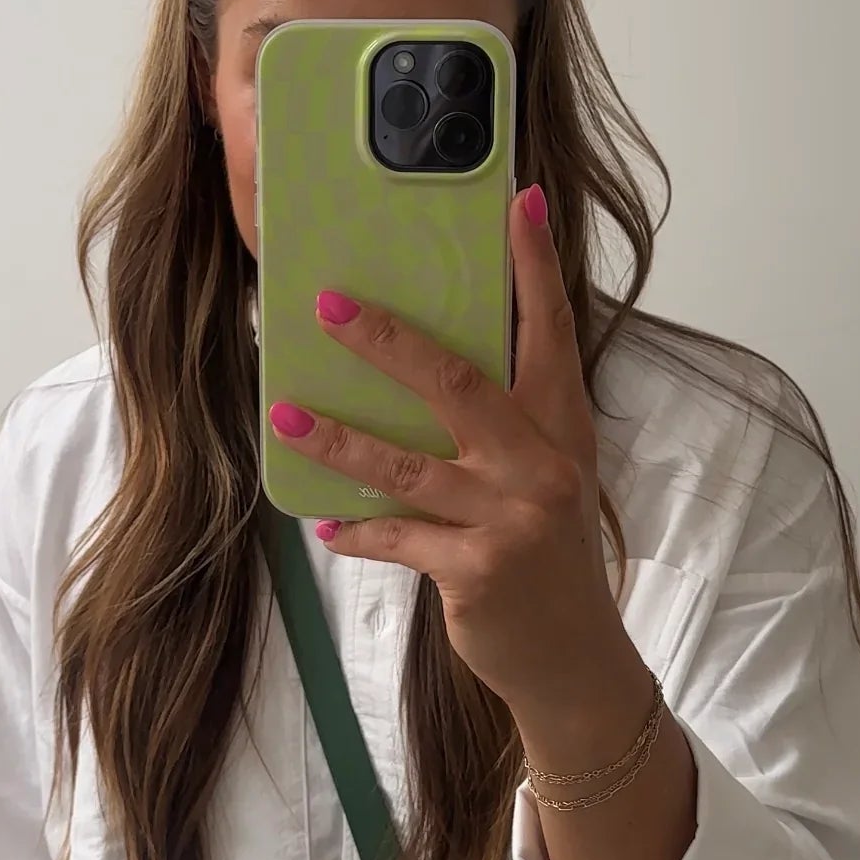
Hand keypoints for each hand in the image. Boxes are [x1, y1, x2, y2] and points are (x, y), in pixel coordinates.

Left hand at [266, 184, 649, 763]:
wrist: (575, 657)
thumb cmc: (548, 555)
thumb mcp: (545, 478)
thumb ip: (503, 425)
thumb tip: (421, 369)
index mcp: (562, 427)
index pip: (550, 329)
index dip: (533, 265)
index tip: (518, 201)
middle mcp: (543, 464)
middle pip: (456, 382)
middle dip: (385, 340)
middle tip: (328, 305)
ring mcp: (512, 518)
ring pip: (405, 463)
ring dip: (336, 438)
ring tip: (283, 413)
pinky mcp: (478, 569)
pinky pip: (398, 535)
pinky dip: (357, 531)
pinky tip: (326, 525)